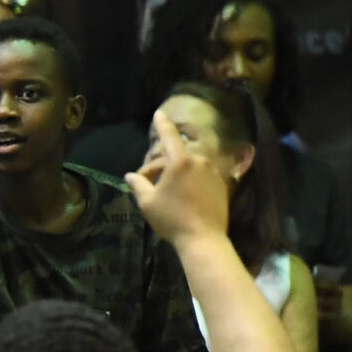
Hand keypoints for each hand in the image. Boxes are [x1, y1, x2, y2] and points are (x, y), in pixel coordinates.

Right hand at [128, 109, 232, 245]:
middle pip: (174, 156)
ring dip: (173, 173)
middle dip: (158, 165)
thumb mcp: (148, 202)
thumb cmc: (172, 218)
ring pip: (188, 166)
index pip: (169, 136)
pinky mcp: (220, 184)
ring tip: (163, 190)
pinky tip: (180, 196)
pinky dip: (188, 180)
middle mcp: (198, 161)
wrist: (204, 238)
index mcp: (180, 161)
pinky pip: (199, 175)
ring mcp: (212, 172)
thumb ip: (138, 184)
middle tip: (144, 181)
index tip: (159, 113)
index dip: (162, 124)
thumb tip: (130, 176)